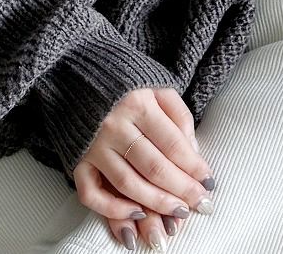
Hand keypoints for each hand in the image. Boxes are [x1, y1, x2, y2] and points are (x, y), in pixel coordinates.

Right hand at [71, 87, 215, 247]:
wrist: (73, 68)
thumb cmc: (123, 79)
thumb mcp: (156, 84)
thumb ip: (178, 116)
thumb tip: (194, 155)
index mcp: (137, 103)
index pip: (173, 145)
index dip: (195, 168)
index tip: (209, 184)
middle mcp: (114, 125)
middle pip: (154, 168)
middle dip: (182, 191)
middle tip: (201, 205)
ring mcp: (93, 144)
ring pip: (129, 184)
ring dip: (157, 204)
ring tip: (178, 214)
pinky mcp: (77, 157)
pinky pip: (91, 192)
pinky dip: (112, 209)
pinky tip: (135, 212)